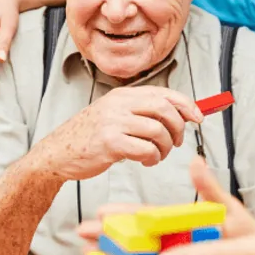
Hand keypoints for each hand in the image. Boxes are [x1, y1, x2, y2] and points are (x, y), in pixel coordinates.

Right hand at [35, 87, 202, 180]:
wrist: (56, 153)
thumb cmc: (89, 138)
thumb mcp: (114, 116)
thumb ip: (141, 113)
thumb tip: (179, 114)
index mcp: (123, 95)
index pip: (164, 93)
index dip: (186, 105)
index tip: (198, 118)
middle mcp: (119, 104)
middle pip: (165, 108)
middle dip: (178, 128)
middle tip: (176, 142)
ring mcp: (113, 122)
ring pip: (158, 131)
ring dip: (165, 147)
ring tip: (156, 155)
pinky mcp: (109, 142)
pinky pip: (146, 149)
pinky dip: (152, 158)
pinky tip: (145, 161)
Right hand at [76, 157, 254, 252]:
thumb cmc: (249, 241)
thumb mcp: (230, 214)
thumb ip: (211, 191)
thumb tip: (196, 161)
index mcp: (181, 227)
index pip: (146, 218)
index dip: (123, 215)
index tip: (100, 212)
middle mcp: (174, 249)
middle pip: (136, 242)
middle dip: (108, 239)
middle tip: (82, 236)